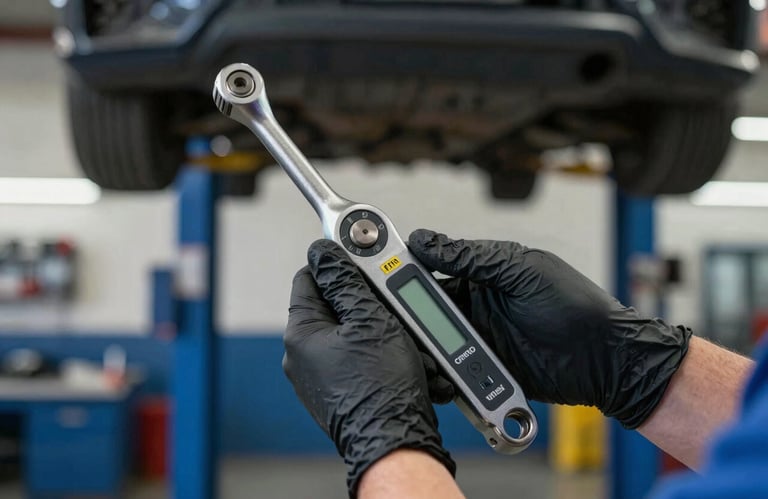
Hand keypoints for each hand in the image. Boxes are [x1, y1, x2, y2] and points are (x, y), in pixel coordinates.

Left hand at [283, 239, 454, 496]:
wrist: (395, 441)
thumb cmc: (382, 388)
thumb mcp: (370, 318)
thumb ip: (345, 280)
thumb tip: (325, 252)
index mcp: (302, 333)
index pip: (310, 276)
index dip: (339, 266)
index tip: (363, 264)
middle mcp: (302, 356)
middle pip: (334, 306)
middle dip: (367, 303)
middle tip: (393, 308)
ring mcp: (319, 376)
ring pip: (350, 334)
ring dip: (379, 330)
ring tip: (404, 343)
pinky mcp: (338, 391)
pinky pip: (357, 360)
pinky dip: (379, 355)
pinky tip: (402, 362)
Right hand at [408, 229, 691, 428]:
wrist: (607, 361)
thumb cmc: (575, 307)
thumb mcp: (522, 270)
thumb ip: (472, 257)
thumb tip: (426, 240)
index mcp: (483, 276)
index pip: (432, 271)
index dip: (404, 273)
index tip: (380, 274)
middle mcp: (476, 308)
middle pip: (426, 312)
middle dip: (406, 318)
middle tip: (389, 322)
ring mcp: (479, 341)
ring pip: (434, 344)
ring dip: (421, 349)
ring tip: (412, 353)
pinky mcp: (484, 372)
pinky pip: (452, 373)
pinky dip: (440, 377)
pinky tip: (436, 377)